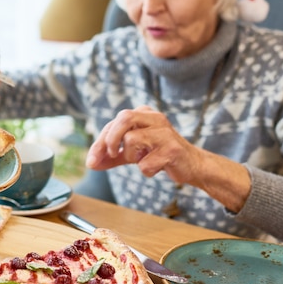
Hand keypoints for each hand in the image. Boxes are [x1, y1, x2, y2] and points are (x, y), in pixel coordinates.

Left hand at [86, 106, 203, 183]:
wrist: (191, 165)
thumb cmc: (158, 155)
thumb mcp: (131, 153)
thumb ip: (111, 156)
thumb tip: (90, 163)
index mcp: (143, 113)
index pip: (114, 123)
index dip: (99, 142)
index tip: (91, 161)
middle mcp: (154, 118)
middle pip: (124, 118)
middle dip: (109, 139)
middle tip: (110, 155)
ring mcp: (164, 132)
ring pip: (132, 139)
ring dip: (129, 156)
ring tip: (141, 160)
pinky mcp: (172, 149)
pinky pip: (145, 163)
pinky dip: (146, 170)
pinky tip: (157, 167)